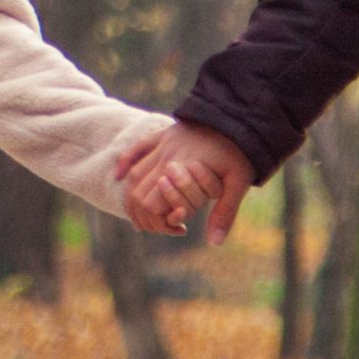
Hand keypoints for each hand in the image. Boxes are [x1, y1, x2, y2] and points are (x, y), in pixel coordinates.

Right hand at [121, 120, 252, 242]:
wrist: (235, 116)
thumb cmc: (238, 152)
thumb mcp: (239, 183)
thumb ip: (225, 213)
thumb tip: (215, 242)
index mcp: (182, 171)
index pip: (153, 204)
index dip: (162, 222)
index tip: (181, 228)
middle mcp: (166, 158)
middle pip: (138, 194)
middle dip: (148, 216)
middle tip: (165, 225)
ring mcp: (162, 146)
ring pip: (135, 176)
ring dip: (134, 198)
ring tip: (147, 214)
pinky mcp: (162, 136)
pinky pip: (136, 148)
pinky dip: (125, 163)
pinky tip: (119, 176)